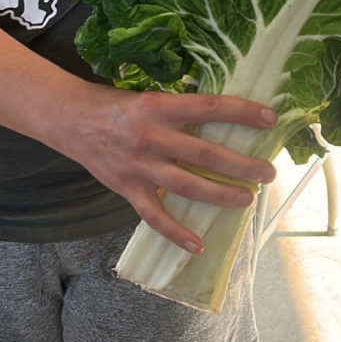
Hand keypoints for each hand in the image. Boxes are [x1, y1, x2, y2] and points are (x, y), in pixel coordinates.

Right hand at [64, 85, 276, 252]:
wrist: (70, 119)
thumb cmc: (115, 104)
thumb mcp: (149, 96)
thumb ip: (178, 109)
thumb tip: (220, 117)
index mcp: (159, 106)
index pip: (210, 107)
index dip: (242, 113)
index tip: (270, 118)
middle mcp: (151, 136)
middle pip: (205, 154)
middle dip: (241, 165)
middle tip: (268, 172)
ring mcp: (139, 166)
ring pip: (187, 186)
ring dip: (220, 196)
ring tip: (247, 200)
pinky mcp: (126, 188)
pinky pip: (154, 216)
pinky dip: (176, 233)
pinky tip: (197, 245)